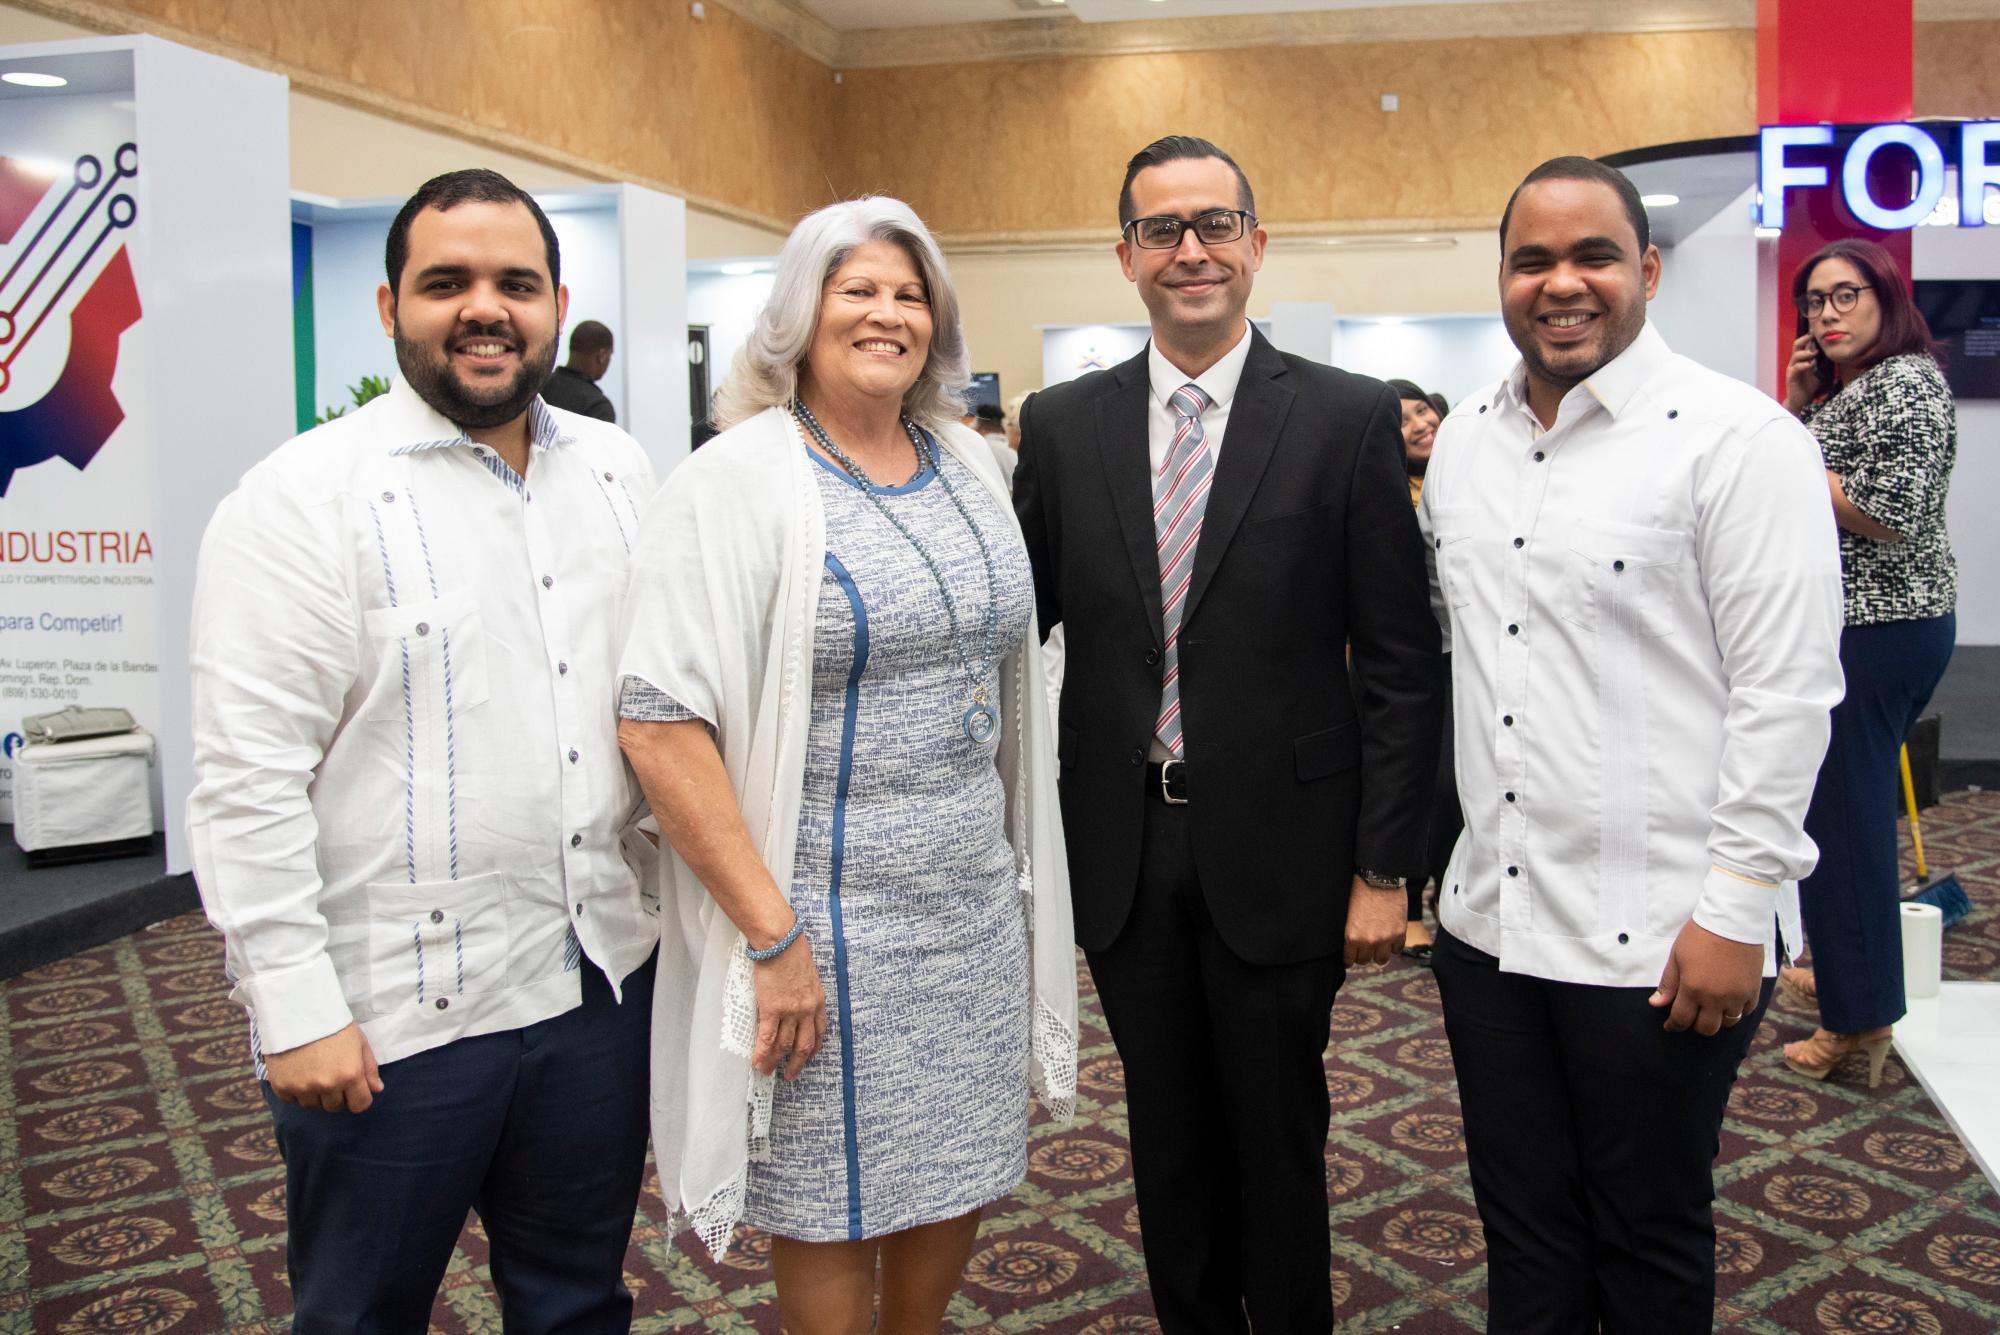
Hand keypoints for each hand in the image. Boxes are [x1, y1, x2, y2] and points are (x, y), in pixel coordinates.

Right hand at [264, 1023, 382, 1112]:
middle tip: (332, 1075)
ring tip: (314, 1072)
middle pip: (335, 1107)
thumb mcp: (359, 1041)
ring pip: (313, 1105)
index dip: (359, 1097)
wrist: (298, 1010)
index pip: (360, 1105)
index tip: (354, 1088)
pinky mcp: (282, 1086)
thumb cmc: (333, 1024)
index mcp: (350, 1075)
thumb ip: (369, 1068)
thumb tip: (376, 1090)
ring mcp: (303, 1088)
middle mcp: (327, 1085)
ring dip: (316, 1094)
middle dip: (337, 1095)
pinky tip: (299, 1073)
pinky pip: (292, 1100)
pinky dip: (296, 1091)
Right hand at [751, 933, 827, 1080]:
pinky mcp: (773, 1009)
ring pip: (785, 1045)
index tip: (808, 1057)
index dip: (814, 1048)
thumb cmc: (792, 951)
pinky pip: (768, 1038)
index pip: (819, 1031)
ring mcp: (791, 1011)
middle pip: (804, 1045)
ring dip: (775, 1061)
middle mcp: (807, 1010)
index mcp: (818, 1000)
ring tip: (767, 1071)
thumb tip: (796, 998)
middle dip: (797, 1063)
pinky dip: (762, 1053)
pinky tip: (757, 1062)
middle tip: (790, 1075)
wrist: (781, 942)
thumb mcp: (808, 974)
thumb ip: (805, 990)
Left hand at [1344, 876, 1404, 966]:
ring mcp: (1386, 938)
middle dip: (1363, 955)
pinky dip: (1394, 946)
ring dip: (1379, 954)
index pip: (1349, 959)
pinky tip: (1390, 939)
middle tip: (1364, 949)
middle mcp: (1368, 941)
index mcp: (1351, 936)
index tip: (1350, 958)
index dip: (1349, 959)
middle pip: (1365, 960)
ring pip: (1382, 959)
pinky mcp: (1400, 932)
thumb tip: (1349, 942)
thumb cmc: (1359, 890)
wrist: (1380, 878)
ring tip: (1378, 947)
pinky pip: (1397, 949)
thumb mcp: (1347, 913)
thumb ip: (1350, 931)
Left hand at [1650, 920, 1764, 1035]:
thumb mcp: (1677, 956)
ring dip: (1717, 1020)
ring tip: (1710, 1010)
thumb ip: (1668, 983)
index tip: (1670, 1026)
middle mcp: (1716, 998)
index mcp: (1693, 989)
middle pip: (1707, 1028)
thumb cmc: (1700, 935)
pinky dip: (1737, 1011)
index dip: (1674, 1026)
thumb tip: (1656, 1004)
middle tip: (1691, 1017)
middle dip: (1695, 1026)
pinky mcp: (1753, 990)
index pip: (1681, 1019)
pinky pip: (1746, 1011)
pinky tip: (1729, 1003)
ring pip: (1728, 1023)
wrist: (1732, 921)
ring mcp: (1737, 996)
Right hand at [1783, 334, 1821, 414]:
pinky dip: (1803, 365)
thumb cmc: (1809, 387)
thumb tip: (1828, 354)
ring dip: (1806, 353)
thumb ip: (1820, 363)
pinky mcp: (1791, 378)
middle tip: (1813, 336)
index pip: (1803, 344)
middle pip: (1797, 346)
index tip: (1816, 330)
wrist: (1801, 401)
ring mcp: (1792, 369)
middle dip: (1805, 339)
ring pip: (1796, 355)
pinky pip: (1796, 368)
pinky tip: (1810, 365)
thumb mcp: (1818, 372)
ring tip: (1814, 353)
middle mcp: (1795, 362)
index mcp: (1801, 360)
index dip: (1809, 337)